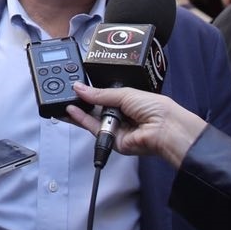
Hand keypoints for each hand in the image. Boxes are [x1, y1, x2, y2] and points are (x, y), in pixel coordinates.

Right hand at [66, 84, 206, 168]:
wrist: (165, 129)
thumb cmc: (156, 109)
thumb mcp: (125, 93)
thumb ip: (100, 94)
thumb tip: (80, 88)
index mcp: (126, 101)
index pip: (102, 97)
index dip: (89, 93)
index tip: (75, 87)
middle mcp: (120, 116)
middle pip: (94, 109)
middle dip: (81, 102)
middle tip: (67, 94)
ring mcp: (116, 129)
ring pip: (91, 120)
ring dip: (78, 111)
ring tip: (65, 102)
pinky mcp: (112, 141)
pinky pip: (94, 130)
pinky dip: (82, 120)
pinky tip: (72, 111)